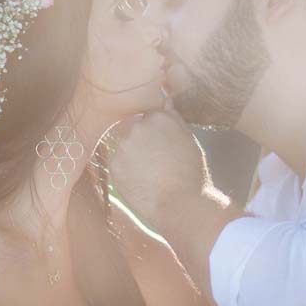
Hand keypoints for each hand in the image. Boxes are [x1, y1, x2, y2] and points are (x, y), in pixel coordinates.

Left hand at [105, 106, 211, 230]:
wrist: (180, 205)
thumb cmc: (191, 174)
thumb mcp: (188, 140)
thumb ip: (173, 119)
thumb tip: (165, 99)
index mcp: (159, 117)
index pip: (150, 115)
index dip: (155, 132)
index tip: (162, 145)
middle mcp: (138, 126)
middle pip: (134, 128)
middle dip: (142, 141)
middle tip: (156, 161)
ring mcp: (123, 145)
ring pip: (124, 146)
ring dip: (132, 155)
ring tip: (150, 174)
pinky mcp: (114, 164)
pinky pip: (118, 163)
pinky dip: (126, 170)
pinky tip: (141, 182)